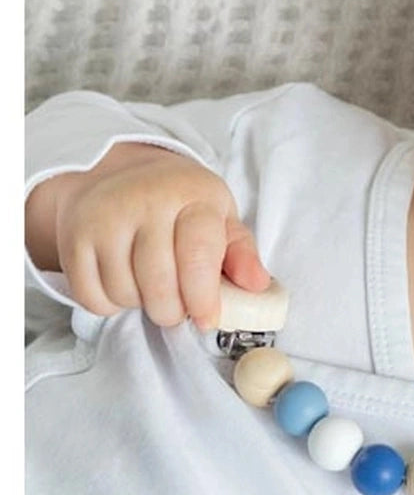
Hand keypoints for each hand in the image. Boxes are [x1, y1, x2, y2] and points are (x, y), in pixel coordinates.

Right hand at [26, 142, 270, 329]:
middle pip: (159, 282)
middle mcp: (145, 200)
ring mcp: (105, 217)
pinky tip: (124, 284)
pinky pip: (92, 296)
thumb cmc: (181, 205)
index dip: (203, 295)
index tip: (207, 320)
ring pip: (125, 293)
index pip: (197, 253)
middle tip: (180, 308)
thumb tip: (257, 285)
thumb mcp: (220, 218)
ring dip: (142, 305)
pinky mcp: (74, 238)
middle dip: (173, 310)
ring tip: (152, 286)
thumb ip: (241, 252)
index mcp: (192, 194)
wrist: (117, 175)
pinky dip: (110, 305)